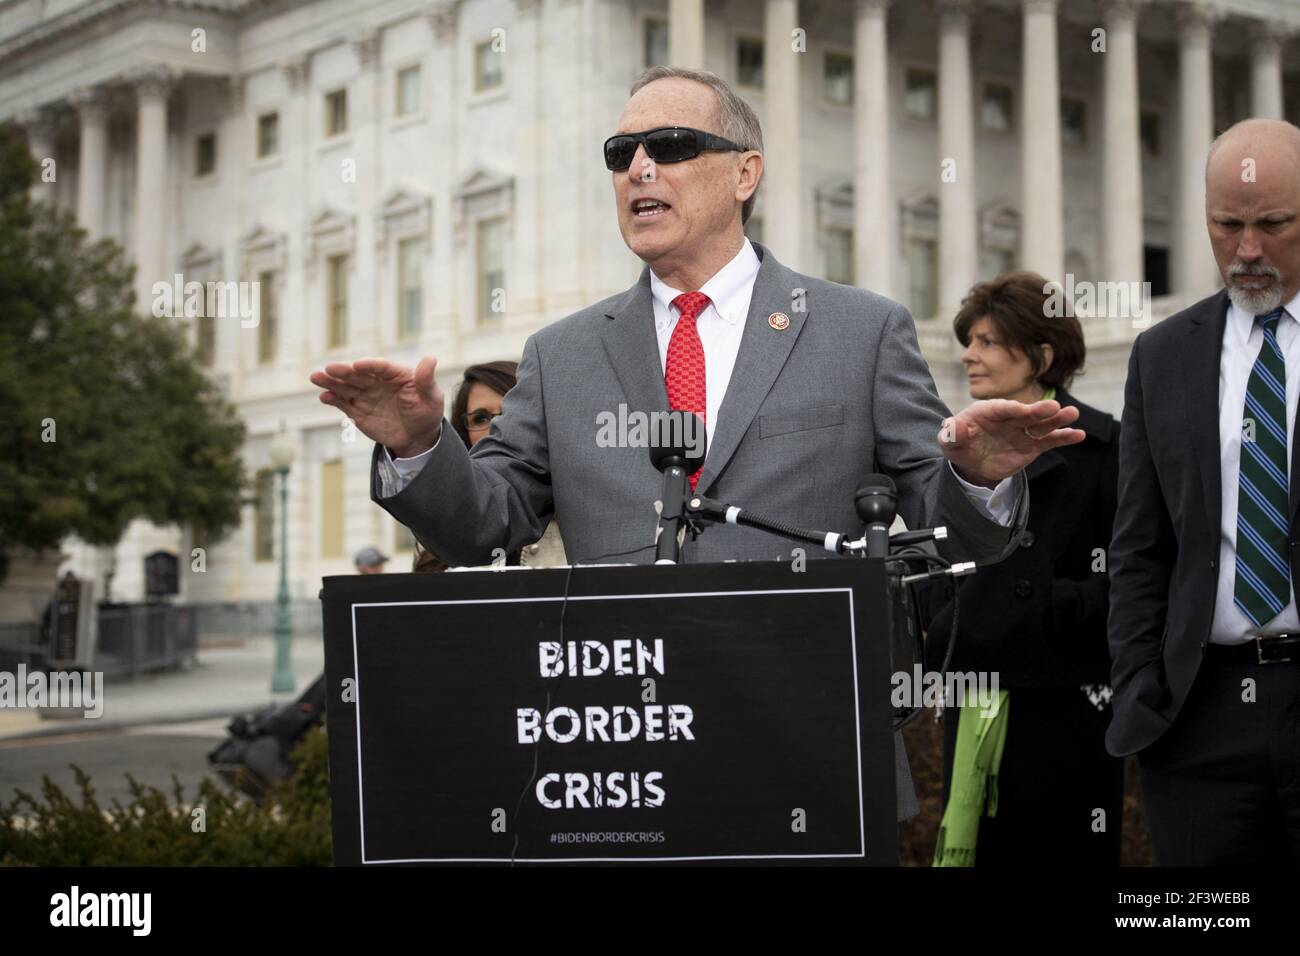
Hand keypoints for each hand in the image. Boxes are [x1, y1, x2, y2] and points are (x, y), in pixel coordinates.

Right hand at [310, 357, 444, 457]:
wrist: (417, 437)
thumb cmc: (427, 412)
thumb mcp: (431, 397)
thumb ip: (426, 379)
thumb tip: (431, 359)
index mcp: (396, 374)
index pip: (381, 367)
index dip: (369, 366)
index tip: (357, 366)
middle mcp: (377, 382)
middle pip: (359, 375)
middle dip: (343, 371)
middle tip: (329, 368)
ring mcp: (366, 395)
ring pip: (346, 386)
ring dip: (331, 382)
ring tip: (316, 377)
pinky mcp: (357, 410)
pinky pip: (343, 403)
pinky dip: (333, 399)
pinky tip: (324, 397)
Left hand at [938, 398, 1083, 486]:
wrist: (972, 462)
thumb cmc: (959, 445)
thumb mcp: (949, 442)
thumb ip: (951, 434)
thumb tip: (951, 426)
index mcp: (988, 411)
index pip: (1002, 408)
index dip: (1013, 409)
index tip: (1024, 411)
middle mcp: (1009, 418)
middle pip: (1026, 413)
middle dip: (1039, 411)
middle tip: (1054, 407)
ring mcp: (1022, 431)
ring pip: (1041, 424)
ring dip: (1057, 420)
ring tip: (1072, 414)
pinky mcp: (1032, 445)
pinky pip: (1049, 440)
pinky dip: (1063, 437)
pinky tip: (1078, 434)